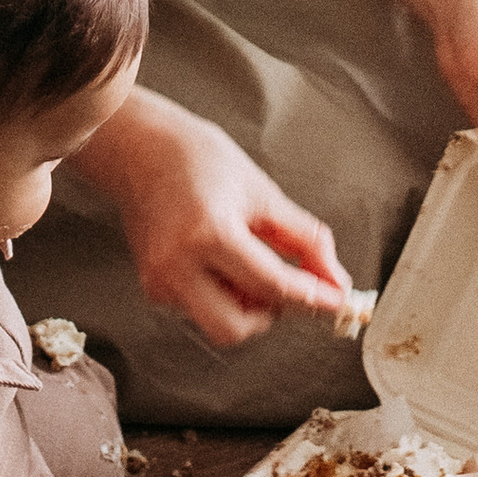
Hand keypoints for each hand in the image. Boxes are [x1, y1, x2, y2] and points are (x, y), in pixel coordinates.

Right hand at [75, 94, 354, 347]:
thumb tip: (334, 279)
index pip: (273, 286)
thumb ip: (304, 240)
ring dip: (247, 307)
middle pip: (238, 328)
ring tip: (250, 261)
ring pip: (219, 324)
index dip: (312, 297)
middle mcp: (178, 265)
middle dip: (271, 314)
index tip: (337, 299)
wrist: (140, 149)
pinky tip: (222, 261)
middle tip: (287, 282)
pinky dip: (224, 296)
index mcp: (209, 234)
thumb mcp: (262, 192)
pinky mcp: (152, 286)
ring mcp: (160, 280)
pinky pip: (200, 309)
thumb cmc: (198, 159)